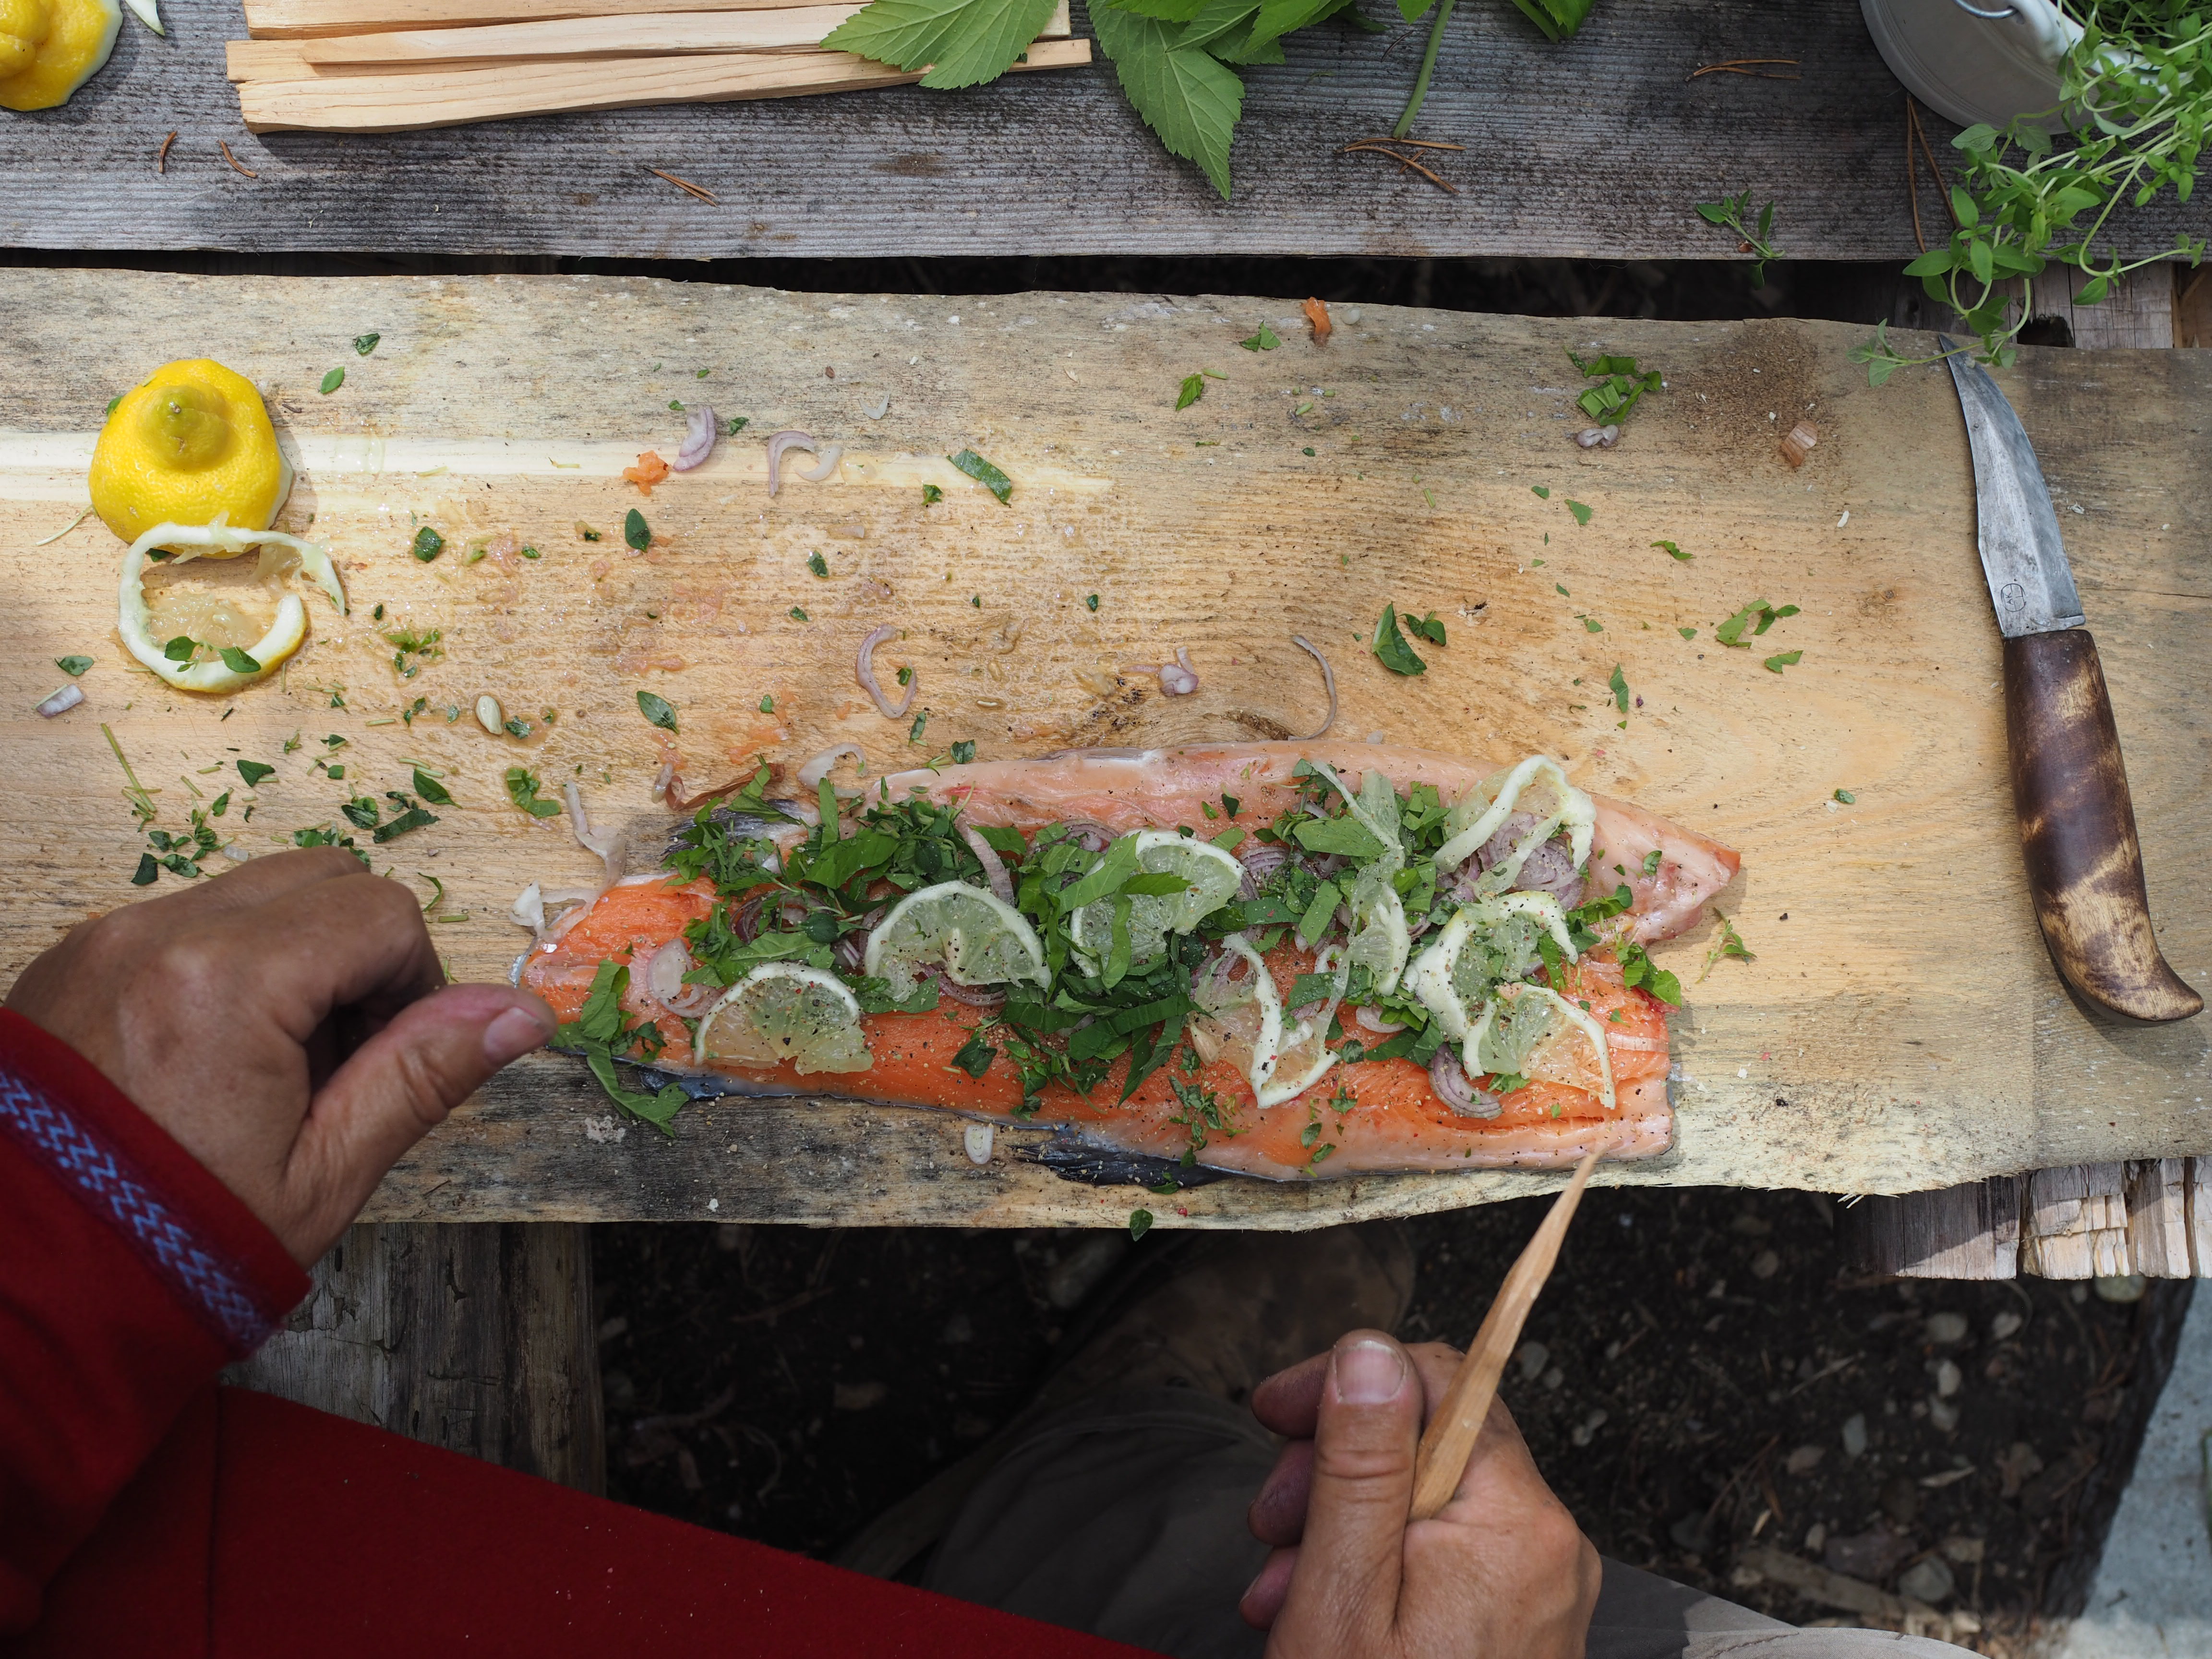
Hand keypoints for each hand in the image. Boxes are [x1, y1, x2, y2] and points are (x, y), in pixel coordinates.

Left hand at [6, 850, 554, 1265]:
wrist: (24, 1298)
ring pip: (254, 891)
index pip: (380, 913)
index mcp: (226, 983)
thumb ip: (425, 1074)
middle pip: (321, 878)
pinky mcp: (71, 960)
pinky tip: (214, 1059)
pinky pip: (185, 920)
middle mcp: (156, 935)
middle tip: (344, 1056)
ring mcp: (103, 941)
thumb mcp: (326, 1171)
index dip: (415, 980)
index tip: (392, 1056)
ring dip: (296, 954)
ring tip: (278, 1063)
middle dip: (360, 952)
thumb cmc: (178, 1245)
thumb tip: (522, 1012)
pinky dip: (227, 965)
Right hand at [1241, 1331, 1598, 1657]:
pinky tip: (1325, 1611)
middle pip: (1432, 1439)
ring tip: (1284, 1589)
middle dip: (1334, 1466)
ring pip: (1430, 1500)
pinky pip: (1448, 1556)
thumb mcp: (1343, 1593)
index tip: (1277, 1411)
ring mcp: (1541, 1586)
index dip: (1346, 1382)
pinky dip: (1380, 1567)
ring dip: (1343, 1524)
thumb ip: (1360, 1465)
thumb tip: (1369, 1351)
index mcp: (1516, 1521)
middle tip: (1269, 1522)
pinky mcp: (1523, 1621)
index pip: (1439, 1380)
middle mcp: (1549, 1543)